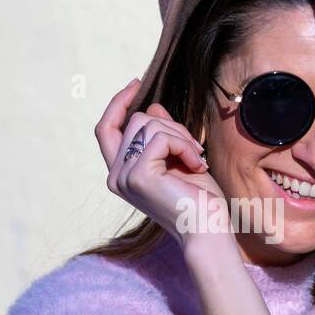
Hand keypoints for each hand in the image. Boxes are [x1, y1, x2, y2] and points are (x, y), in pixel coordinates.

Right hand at [95, 79, 228, 249]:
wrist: (208, 231)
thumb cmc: (199, 201)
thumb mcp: (179, 158)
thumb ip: (162, 135)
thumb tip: (152, 107)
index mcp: (120, 174)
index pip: (105, 129)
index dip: (118, 103)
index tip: (136, 83)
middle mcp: (115, 177)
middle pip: (135, 121)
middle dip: (170, 126)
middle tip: (194, 149)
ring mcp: (124, 177)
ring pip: (149, 125)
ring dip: (180, 136)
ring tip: (197, 159)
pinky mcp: (138, 176)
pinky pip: (162, 138)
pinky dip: (185, 145)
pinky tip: (197, 165)